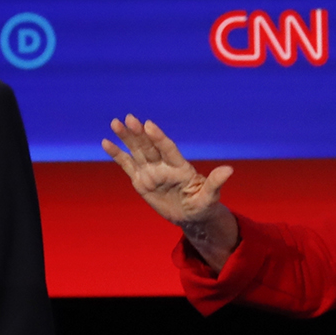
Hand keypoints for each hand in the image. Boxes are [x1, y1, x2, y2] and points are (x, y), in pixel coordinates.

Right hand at [102, 115, 231, 225]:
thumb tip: (229, 170)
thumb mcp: (210, 198)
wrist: (190, 216)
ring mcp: (151, 171)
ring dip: (126, 137)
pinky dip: (117, 154)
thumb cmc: (203, 206)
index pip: (168, 149)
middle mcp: (164, 165)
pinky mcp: (141, 180)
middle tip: (128, 118)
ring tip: (115, 123)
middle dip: (139, 133)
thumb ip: (215, 183)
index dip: (159, 138)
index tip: (149, 125)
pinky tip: (106, 142)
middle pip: (149, 147)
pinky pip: (127, 165)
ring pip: (137, 151)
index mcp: (180, 167)